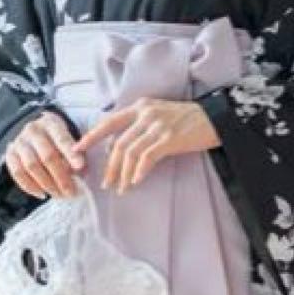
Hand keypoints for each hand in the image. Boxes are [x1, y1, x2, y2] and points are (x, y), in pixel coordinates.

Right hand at [5, 110, 84, 199]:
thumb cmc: (55, 137)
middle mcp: (32, 131)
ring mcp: (19, 142)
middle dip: (61, 177)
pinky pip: (18, 173)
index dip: (71, 154)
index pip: (62, 139)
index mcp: (50, 123)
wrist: (30, 131)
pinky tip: (43, 194)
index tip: (81, 167)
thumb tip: (82, 173)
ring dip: (47, 184)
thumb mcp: (68, 136)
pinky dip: (30, 187)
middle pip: (47, 156)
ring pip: (32, 166)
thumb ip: (76, 152)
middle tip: (71, 192)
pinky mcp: (10, 154)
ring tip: (59, 195)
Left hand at [73, 97, 220, 193]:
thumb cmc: (188, 120)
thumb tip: (120, 148)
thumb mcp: (160, 115)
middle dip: (110, 166)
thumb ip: (140, 126)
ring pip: (130, 152)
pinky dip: (139, 171)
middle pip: (118, 143)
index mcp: (140, 106)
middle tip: (107, 183)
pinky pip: (147, 157)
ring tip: (122, 187)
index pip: (109, 121)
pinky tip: (136, 181)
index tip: (77, 149)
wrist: (216, 119)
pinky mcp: (169, 138)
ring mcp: (157, 125)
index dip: (92, 136)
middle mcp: (146, 113)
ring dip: (123, 173)